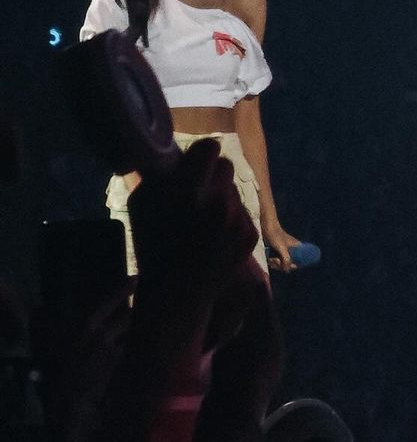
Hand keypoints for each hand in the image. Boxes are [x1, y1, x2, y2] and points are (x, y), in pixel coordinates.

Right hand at [128, 139, 257, 284]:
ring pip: (235, 192)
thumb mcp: (141, 204)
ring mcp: (238, 219)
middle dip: (213, 175)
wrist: (176, 294)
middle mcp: (218, 201)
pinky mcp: (250, 235)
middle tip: (199, 192)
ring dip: (222, 198)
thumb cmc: (152, 246)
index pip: (210, 148)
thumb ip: (160, 175)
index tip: (196, 162)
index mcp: (189, 189)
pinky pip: (244, 213)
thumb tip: (176, 156)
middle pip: (226, 166)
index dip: (202, 154)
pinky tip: (214, 237)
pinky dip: (232, 220)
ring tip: (204, 221)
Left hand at [263, 222, 299, 271]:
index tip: (286, 266)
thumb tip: (287, 271)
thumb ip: (286, 259)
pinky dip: (273, 263)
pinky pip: (277, 262)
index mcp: (298, 248)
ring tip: (271, 259)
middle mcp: (292, 251)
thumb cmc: (276, 235)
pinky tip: (269, 259)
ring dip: (276, 265)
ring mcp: (285, 252)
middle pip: (290, 265)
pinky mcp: (278, 253)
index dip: (293, 266)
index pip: (299, 262)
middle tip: (276, 260)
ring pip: (283, 264)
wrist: (267, 227)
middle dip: (282, 265)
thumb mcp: (282, 248)